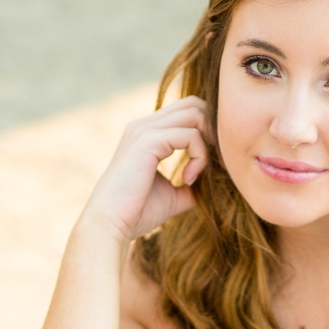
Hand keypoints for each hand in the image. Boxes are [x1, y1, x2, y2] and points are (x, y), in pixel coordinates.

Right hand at [78, 97, 212, 244]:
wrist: (111, 224)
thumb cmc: (138, 212)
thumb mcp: (175, 194)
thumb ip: (194, 181)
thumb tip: (217, 182)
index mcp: (149, 133)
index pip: (189, 111)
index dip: (210, 131)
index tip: (214, 165)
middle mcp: (145, 125)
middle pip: (195, 104)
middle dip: (215, 131)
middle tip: (217, 163)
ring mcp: (144, 129)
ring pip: (195, 115)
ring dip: (209, 144)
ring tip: (201, 174)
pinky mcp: (148, 140)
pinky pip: (190, 135)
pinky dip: (199, 157)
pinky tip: (188, 179)